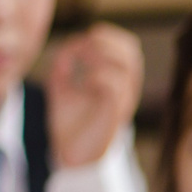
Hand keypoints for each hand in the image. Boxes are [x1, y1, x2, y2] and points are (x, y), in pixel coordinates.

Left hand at [44, 25, 144, 169]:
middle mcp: (125, 89)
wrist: (70, 155)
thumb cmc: (69, 123)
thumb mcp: (60, 85)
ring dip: (99, 56)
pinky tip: (83, 83)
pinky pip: (113, 86)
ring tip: (81, 63)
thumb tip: (69, 46)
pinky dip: (96, 77)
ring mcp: (122, 102)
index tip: (82, 39)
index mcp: (117, 80)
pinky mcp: (114, 115)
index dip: (108, 35)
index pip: (128, 47)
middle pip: (131, 51)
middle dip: (105, 41)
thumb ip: (64, 63)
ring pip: (125, 65)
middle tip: (82, 48)